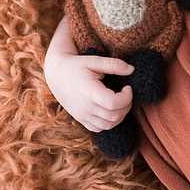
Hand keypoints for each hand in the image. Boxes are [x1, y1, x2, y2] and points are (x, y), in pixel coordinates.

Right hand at [43, 15, 133, 131]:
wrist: (57, 75)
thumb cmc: (76, 66)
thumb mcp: (94, 61)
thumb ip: (114, 64)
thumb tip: (132, 70)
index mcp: (89, 92)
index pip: (113, 103)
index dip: (127, 97)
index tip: (128, 87)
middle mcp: (85, 107)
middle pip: (114, 115)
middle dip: (127, 105)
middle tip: (127, 94)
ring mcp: (82, 116)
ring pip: (109, 125)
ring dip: (120, 115)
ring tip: (121, 101)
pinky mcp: (81, 120)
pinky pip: (100, 128)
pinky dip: (110, 122)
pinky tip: (111, 109)